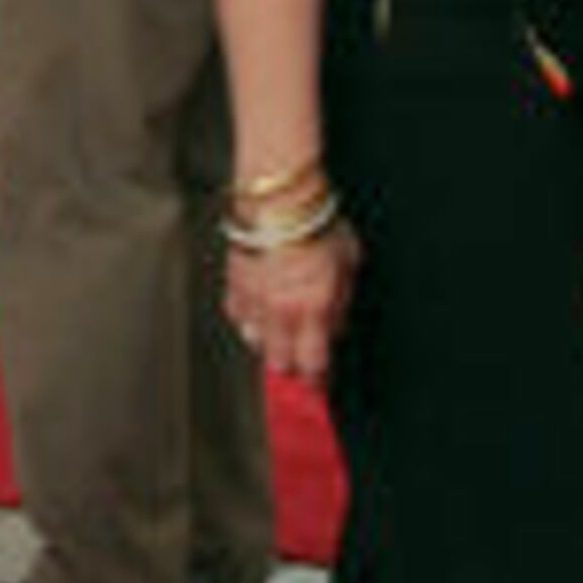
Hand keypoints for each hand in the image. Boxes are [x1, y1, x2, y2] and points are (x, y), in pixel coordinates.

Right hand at [225, 222, 357, 385]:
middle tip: (303, 362)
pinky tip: (260, 313)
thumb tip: (335, 322)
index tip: (321, 383)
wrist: (276, 199)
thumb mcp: (348, 262)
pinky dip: (249, 321)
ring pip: (256, 344)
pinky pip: (239, 318)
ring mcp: (253, 301)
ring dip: (270, 345)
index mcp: (312, 309)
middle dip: (293, 368)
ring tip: (282, 336)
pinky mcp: (234, 285)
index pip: (313, 364)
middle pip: (280, 363)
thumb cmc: (315, 223)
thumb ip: (341, 300)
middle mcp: (280, 312)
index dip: (318, 380)